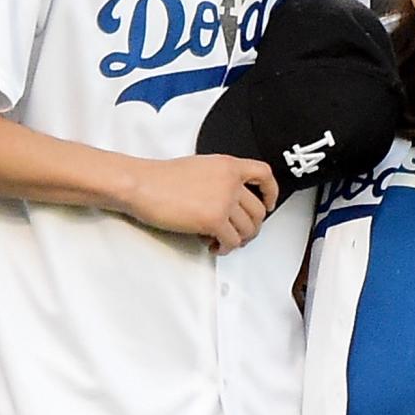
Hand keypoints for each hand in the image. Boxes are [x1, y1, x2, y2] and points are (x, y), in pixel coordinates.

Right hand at [119, 155, 279, 253]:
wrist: (143, 184)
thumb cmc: (162, 177)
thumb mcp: (201, 167)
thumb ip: (221, 178)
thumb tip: (230, 199)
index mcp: (228, 165)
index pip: (264, 174)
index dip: (271, 192)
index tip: (269, 203)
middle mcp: (231, 181)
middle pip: (258, 210)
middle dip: (252, 226)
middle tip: (240, 234)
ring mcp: (224, 201)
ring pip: (248, 229)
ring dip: (238, 240)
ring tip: (223, 242)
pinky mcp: (214, 220)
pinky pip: (232, 241)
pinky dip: (225, 248)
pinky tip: (213, 246)